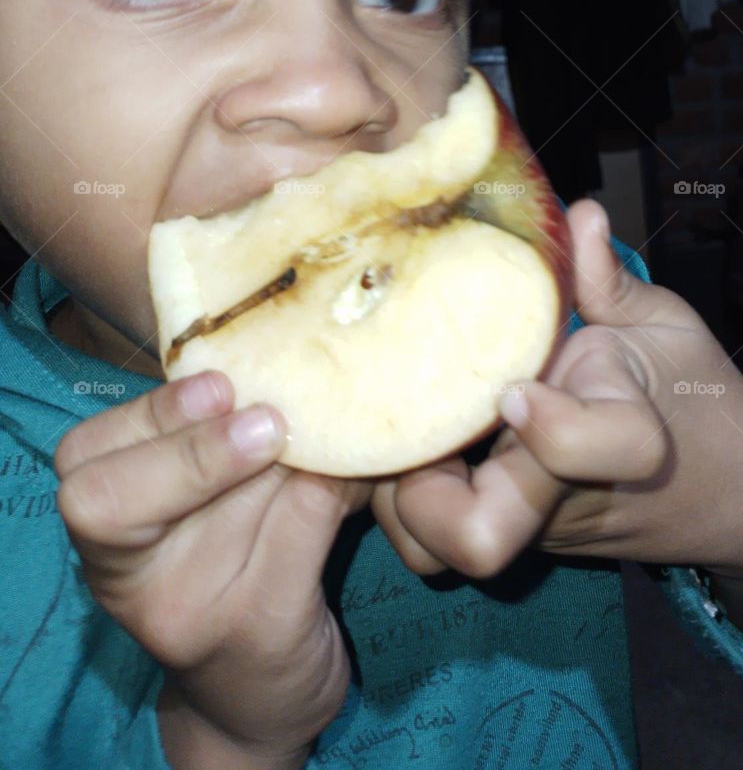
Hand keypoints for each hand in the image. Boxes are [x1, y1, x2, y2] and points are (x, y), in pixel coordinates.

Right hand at [54, 373, 372, 758]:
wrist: (256, 693)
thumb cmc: (228, 563)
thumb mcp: (198, 500)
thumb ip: (210, 431)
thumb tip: (280, 343)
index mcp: (104, 530)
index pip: (86, 464)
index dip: (150, 417)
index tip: (215, 386)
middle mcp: (129, 580)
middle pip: (132, 495)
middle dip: (204, 446)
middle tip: (269, 420)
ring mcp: (188, 612)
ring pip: (246, 497)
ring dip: (303, 451)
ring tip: (338, 428)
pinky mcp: (262, 628)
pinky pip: (308, 525)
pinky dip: (343, 483)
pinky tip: (362, 471)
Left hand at [368, 199, 742, 579]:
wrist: (736, 488)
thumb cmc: (697, 393)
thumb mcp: (664, 323)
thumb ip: (611, 279)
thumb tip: (580, 211)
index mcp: (622, 436)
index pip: (580, 453)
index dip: (546, 425)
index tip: (519, 386)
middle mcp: (564, 496)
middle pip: (476, 538)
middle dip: (419, 481)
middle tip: (408, 406)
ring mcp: (531, 526)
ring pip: (431, 549)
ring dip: (394, 487)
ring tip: (397, 407)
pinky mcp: (509, 533)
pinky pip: (430, 533)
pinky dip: (401, 486)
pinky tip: (405, 419)